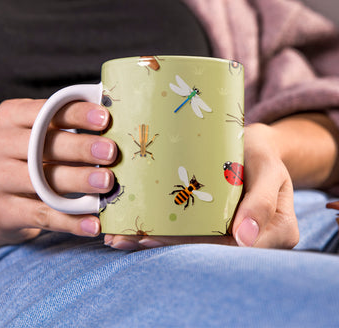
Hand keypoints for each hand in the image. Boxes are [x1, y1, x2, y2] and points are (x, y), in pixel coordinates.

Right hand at [0, 98, 115, 242]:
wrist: (1, 201)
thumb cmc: (34, 157)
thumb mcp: (45, 135)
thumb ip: (69, 125)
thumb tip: (113, 121)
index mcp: (9, 115)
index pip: (44, 110)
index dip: (76, 113)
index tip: (105, 118)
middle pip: (40, 144)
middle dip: (80, 148)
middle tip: (111, 152)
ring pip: (41, 180)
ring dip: (78, 181)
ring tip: (107, 182)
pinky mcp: (2, 211)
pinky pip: (41, 216)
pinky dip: (70, 221)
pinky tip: (94, 223)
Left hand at [104, 123, 298, 249]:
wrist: (257, 146)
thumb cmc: (264, 154)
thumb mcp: (269, 169)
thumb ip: (262, 201)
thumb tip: (243, 239)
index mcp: (276, 232)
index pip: (230, 247)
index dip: (190, 245)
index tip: (153, 238)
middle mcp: (251, 239)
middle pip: (205, 248)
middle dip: (162, 245)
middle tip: (123, 239)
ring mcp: (230, 232)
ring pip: (191, 242)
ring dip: (154, 241)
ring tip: (117, 237)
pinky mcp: (213, 222)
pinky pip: (187, 229)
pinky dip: (160, 229)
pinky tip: (131, 227)